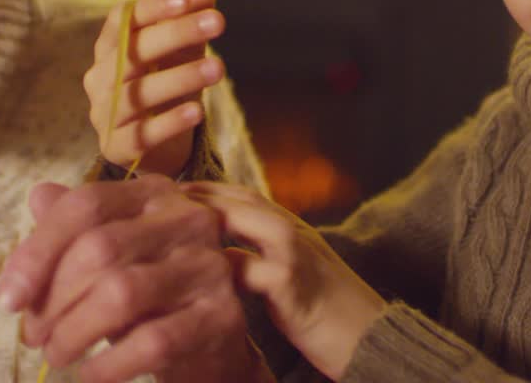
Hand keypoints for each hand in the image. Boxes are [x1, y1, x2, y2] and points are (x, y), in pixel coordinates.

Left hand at [0, 176, 265, 382]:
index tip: (7, 298)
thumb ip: (75, 228)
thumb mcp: (109, 258)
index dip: (37, 251)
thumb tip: (38, 195)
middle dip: (52, 300)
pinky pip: (151, 341)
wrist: (210, 346)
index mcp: (156, 194)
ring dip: (73, 332)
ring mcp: (210, 267)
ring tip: (55, 353)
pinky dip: (108, 364)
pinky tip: (90, 374)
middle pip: (99, 248)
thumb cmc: (149, 296)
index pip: (86, 205)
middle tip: (33, 336)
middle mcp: (189, 219)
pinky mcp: (222, 316)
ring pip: (121, 293)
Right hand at [83, 0, 225, 176]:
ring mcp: (104, 114)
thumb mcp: (181, 50)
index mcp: (110, 46)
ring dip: (179, 78)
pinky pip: (141, 135)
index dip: (151, 7)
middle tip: (217, 22)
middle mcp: (100, 77)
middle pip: (131, 52)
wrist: (155, 143)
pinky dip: (169, 123)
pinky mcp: (117, 148)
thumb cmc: (165, 83)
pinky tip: (197, 110)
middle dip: (176, 33)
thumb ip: (189, 20)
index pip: (122, 19)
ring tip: (218, 68)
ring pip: (137, 94)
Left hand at [182, 182, 386, 380]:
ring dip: (204, 218)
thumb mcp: (297, 278)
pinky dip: (216, 266)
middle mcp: (295, 231)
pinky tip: (190, 272)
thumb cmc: (332, 316)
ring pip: (242, 218)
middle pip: (239, 197)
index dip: (206, 190)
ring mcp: (295, 253)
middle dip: (197, 195)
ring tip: (167, 225)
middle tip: (157, 198)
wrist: (373, 341)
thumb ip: (266, 262)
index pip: (244, 194)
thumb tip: (224, 261)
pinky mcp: (291, 284)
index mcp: (295, 228)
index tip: (170, 193)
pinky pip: (244, 266)